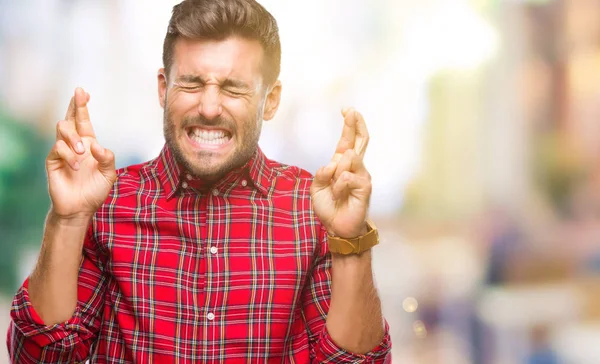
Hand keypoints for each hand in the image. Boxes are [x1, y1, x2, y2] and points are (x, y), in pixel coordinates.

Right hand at [46, 87, 116, 222]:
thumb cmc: (95, 190)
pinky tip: (76, 166)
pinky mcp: (52, 161)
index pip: (84, 121)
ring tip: (83, 153)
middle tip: (80, 92)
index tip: (84, 92)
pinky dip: (69, 155)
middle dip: (75, 104)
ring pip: (62, 129)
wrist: (81, 208)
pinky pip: (58, 148)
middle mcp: (74, 145)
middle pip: (71, 119)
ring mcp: (62, 152)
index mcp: (88, 145)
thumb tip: (96, 145)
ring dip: (74, 138)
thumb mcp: (109, 174)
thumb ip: (107, 158)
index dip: (82, 107)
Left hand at [311, 108, 370, 237]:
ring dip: (334, 174)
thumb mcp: (317, 188)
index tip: (347, 110)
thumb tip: (334, 163)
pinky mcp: (365, 186)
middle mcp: (355, 167)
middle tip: (351, 111)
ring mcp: (362, 175)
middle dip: (356, 124)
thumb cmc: (329, 207)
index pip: (348, 140)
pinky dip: (337, 186)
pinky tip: (339, 196)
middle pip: (360, 140)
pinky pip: (346, 176)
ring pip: (347, 158)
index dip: (349, 125)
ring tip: (334, 191)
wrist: (338, 228)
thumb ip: (322, 173)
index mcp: (342, 165)